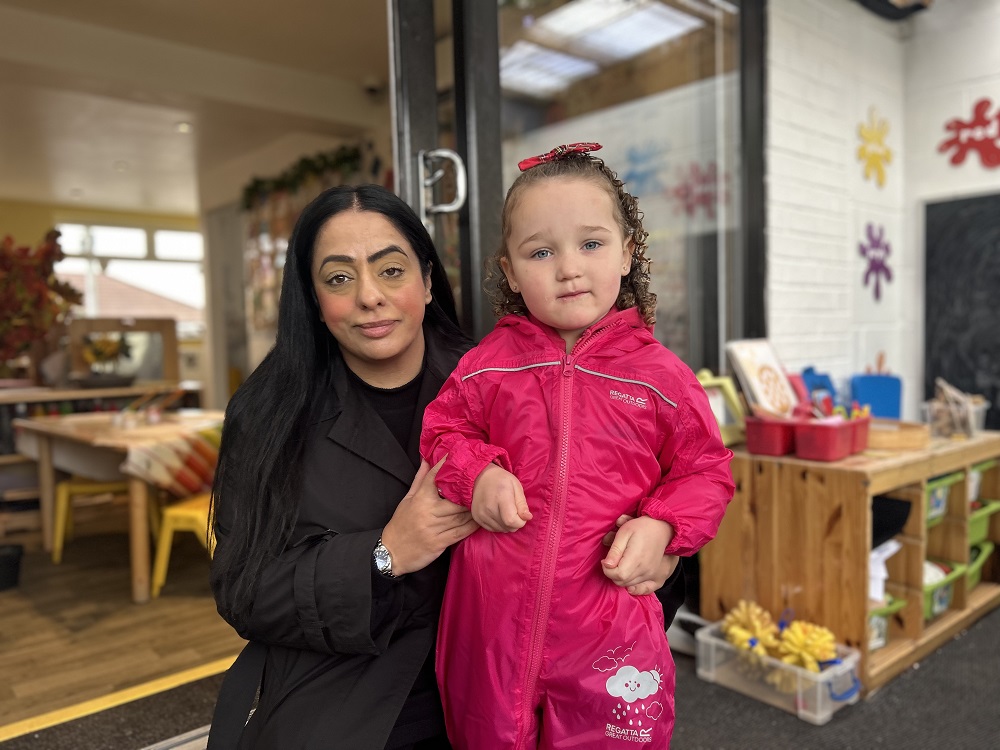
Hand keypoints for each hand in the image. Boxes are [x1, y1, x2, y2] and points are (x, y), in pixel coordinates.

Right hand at [381, 458, 478, 575]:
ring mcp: (434, 528)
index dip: (445, 466)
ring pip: (460, 516)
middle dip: (468, 494)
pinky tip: (479, 520)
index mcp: (419, 499)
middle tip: (481, 485)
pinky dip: (471, 526)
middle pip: (454, 500)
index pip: (433, 478)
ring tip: (484, 502)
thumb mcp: (407, 500)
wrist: (392, 552)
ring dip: (473, 510)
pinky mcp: (439, 543)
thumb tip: (427, 460)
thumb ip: (419, 480)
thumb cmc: (401, 523)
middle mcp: (427, 512)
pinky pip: (460, 532)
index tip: (456, 456)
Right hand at [471, 463, 531, 531]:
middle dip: (515, 523)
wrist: (480, 477)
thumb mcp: (516, 486)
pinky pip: (492, 529)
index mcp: (501, 497)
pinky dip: (499, 525)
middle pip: (507, 527)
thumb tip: (528, 518)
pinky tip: (498, 514)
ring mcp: (481, 514)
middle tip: (514, 511)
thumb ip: (522, 504)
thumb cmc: (502, 480)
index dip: (520, 521)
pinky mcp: (477, 518)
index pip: (511, 521)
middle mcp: (489, 508)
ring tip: (505, 511)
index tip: (522, 514)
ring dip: (507, 525)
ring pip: (501, 530)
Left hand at [601, 515, 675, 594]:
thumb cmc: (642, 528)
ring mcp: (651, 575)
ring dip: (621, 578)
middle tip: (612, 562)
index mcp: (636, 559)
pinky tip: (630, 584)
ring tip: (621, 565)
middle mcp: (645, 570)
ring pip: (629, 586)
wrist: (662, 528)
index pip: (617, 575)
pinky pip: (644, 590)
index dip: (607, 570)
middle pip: (622, 582)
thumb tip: (606, 565)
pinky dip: (635, 588)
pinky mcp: (657, 577)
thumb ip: (615, 550)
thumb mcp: (624, 532)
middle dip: (612, 574)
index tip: (605, 561)